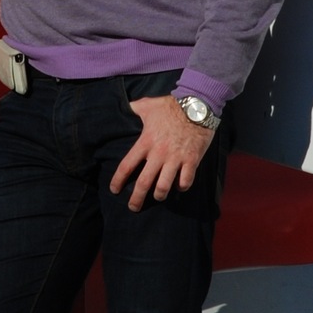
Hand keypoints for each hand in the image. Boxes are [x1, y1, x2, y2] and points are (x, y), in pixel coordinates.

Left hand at [112, 96, 215, 211]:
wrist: (198, 105)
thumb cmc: (171, 106)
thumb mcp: (148, 105)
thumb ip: (134, 108)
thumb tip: (124, 108)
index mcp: (145, 142)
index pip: (126, 166)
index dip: (118, 181)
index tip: (114, 190)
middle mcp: (159, 153)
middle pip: (143, 183)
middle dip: (136, 199)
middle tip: (133, 207)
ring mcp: (176, 158)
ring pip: (164, 187)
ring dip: (159, 195)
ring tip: (158, 197)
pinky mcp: (192, 160)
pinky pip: (185, 181)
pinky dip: (182, 187)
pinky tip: (179, 186)